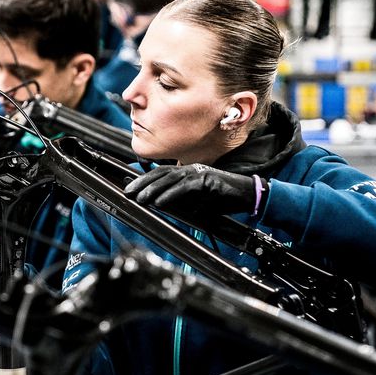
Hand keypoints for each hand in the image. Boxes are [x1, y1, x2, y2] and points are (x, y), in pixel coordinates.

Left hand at [124, 164, 257, 215]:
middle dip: (143, 183)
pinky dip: (171, 195)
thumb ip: (180, 201)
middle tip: (128, 193)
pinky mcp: (208, 181)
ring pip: (171, 179)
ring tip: (141, 198)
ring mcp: (200, 174)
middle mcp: (191, 169)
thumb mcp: (196, 201)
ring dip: (153, 189)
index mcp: (187, 172)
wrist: (247, 195)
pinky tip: (160, 202)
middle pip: (161, 173)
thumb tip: (159, 204)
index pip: (161, 173)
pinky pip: (185, 188)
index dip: (144, 179)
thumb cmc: (222, 198)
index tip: (130, 188)